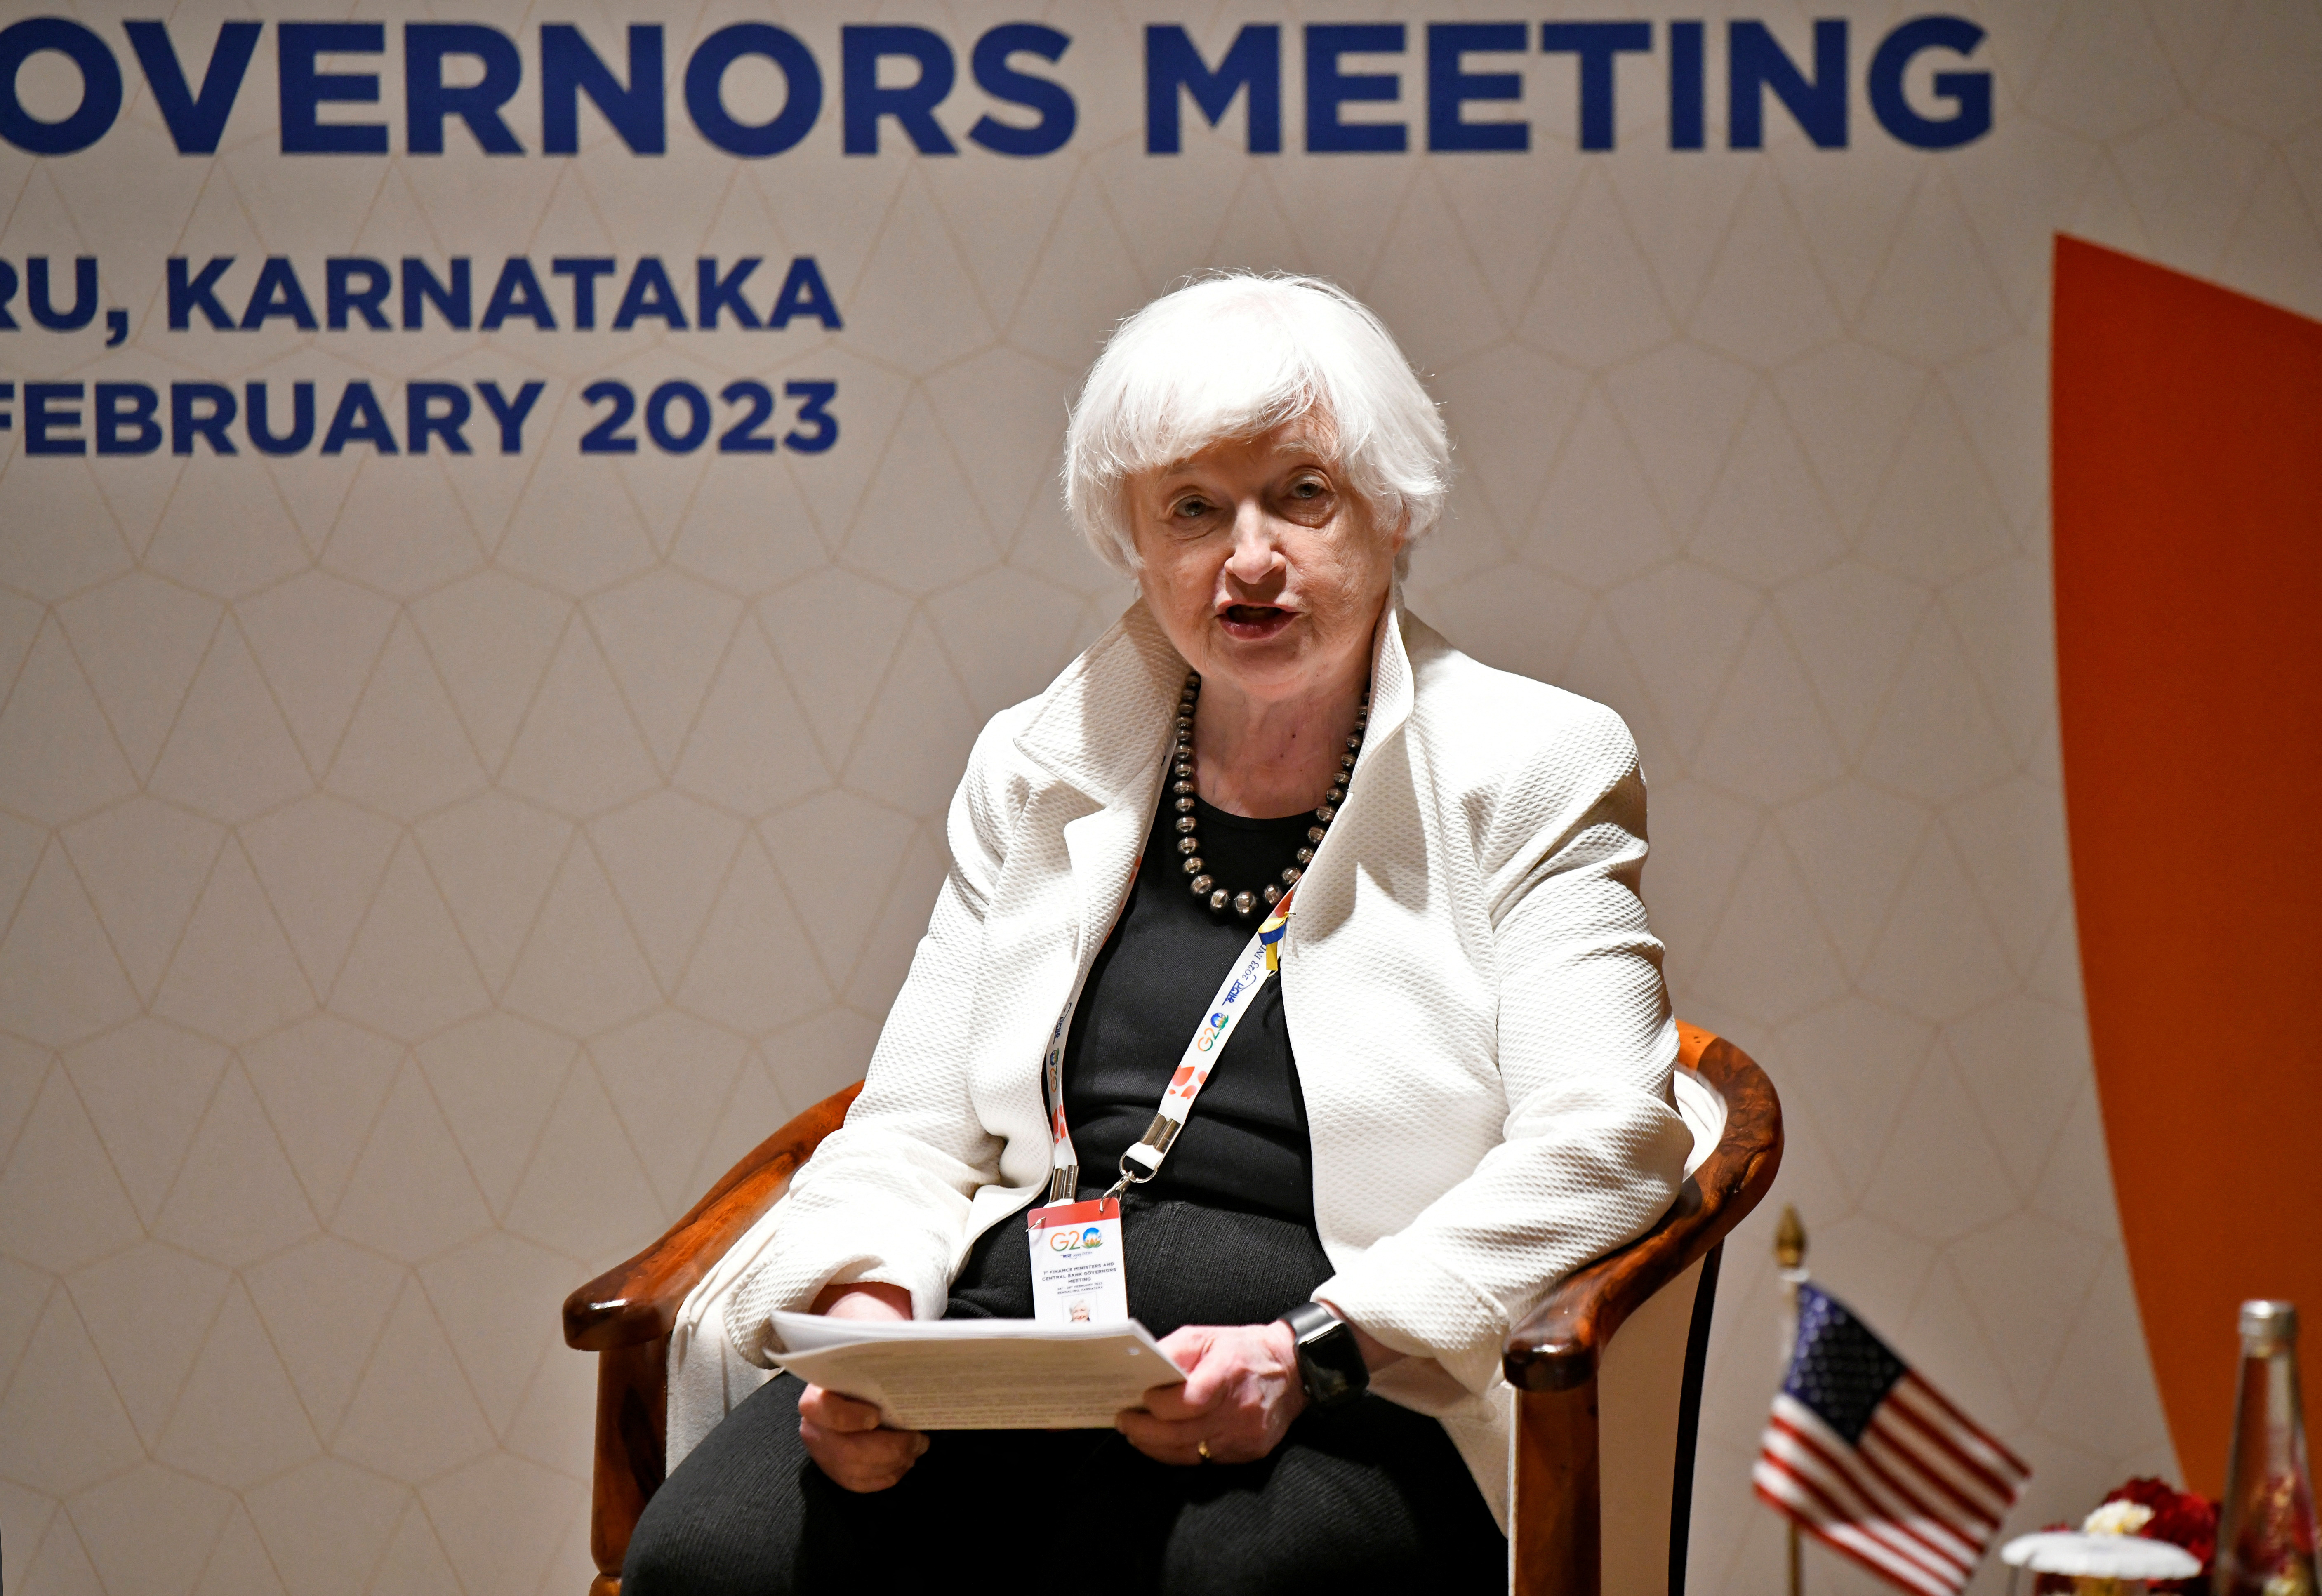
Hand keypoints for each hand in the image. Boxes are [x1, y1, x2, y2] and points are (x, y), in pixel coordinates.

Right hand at [799, 1283, 925, 1491]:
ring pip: (855, 1471)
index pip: (821, 1409)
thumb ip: (881, 1359)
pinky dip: (886, 1476)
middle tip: (919, 1440)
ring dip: (892, 1465)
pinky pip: (859, 1483)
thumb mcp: (869, 1353)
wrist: (853, 1374)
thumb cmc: (865, 1364)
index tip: (878, 1415)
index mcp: (816, 1393)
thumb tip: (917, 1355)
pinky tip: (904, 1463)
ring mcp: (823, 1451)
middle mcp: (813, 1426)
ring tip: (917, 1448)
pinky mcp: (835, 1469)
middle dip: (889, 1450)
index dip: (849, 1417)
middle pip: (845, 1451)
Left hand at [1115, 1322, 1304, 1465]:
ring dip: (1156, 1446)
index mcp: (1229, 1373)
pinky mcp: (1249, 1451)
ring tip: (1136, 1435)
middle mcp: (1240, 1409)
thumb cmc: (1245, 1350)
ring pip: (1190, 1452)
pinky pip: (1206, 1460)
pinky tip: (1164, 1444)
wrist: (1292, 1370)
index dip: (1159, 1403)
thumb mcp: (1207, 1336)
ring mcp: (1245, 1435)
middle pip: (1182, 1432)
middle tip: (1124, 1422)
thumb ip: (1174, 1350)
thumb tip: (1142, 1368)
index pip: (1188, 1401)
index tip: (1140, 1398)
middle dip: (1145, 1430)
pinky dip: (1180, 1453)